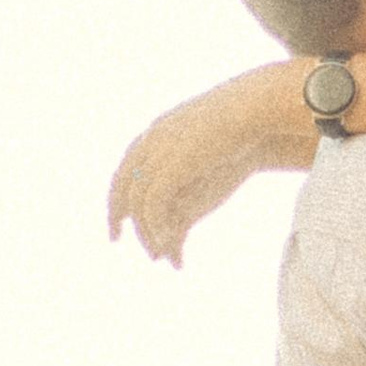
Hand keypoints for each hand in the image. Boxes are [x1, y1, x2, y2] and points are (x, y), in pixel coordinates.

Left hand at [108, 67, 305, 263]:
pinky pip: (153, 209)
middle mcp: (149, 143)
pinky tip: (168, 248)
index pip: (126, 167)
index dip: (119, 191)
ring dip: (146, 232)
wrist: (251, 111)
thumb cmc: (244, 117)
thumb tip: (209, 147)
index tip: (120, 213)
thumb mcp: (214, 131)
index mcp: (157, 131)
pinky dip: (157, 230)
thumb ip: (202, 142)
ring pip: (138, 203)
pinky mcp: (169, 171)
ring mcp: (157, 156)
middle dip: (115, 214)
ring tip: (158, 255)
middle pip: (121, 185)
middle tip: (115, 238)